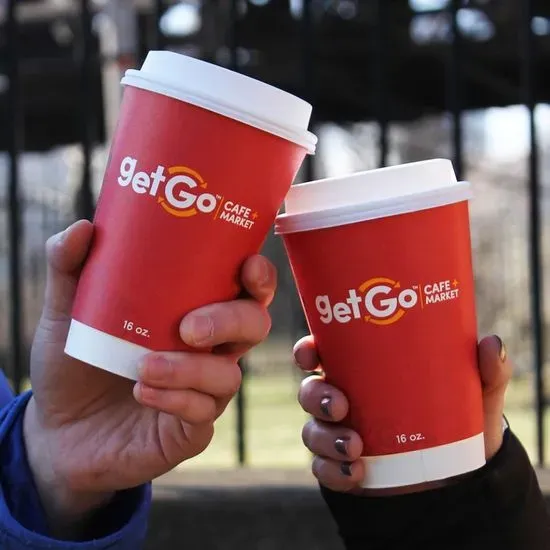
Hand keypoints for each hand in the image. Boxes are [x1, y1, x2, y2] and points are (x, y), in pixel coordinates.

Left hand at [24, 220, 275, 536]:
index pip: (246, 290)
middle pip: (254, 326)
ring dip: (191, 368)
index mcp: (196, 312)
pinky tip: (142, 391)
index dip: (260, 276)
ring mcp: (204, 390)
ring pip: (230, 375)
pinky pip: (202, 412)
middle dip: (231, 320)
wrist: (56, 431)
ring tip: (144, 366)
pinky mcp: (190, 429)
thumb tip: (83, 227)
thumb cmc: (74, 362)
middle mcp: (210, 349)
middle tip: (189, 326)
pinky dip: (175, 399)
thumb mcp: (67, 310)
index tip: (247, 265)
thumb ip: (70, 267)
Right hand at [294, 335, 511, 494]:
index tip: (312, 353)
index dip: (307, 350)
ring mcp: (339, 434)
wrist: (457, 474)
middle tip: (340, 406)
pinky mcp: (342, 467)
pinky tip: (356, 473)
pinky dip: (334, 471)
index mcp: (362, 372)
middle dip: (316, 396)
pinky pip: (323, 469)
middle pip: (309, 390)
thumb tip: (492, 344)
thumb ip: (486, 372)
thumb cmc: (457, 421)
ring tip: (356, 447)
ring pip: (312, 430)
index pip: (322, 353)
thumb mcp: (473, 396)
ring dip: (326, 438)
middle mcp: (343, 399)